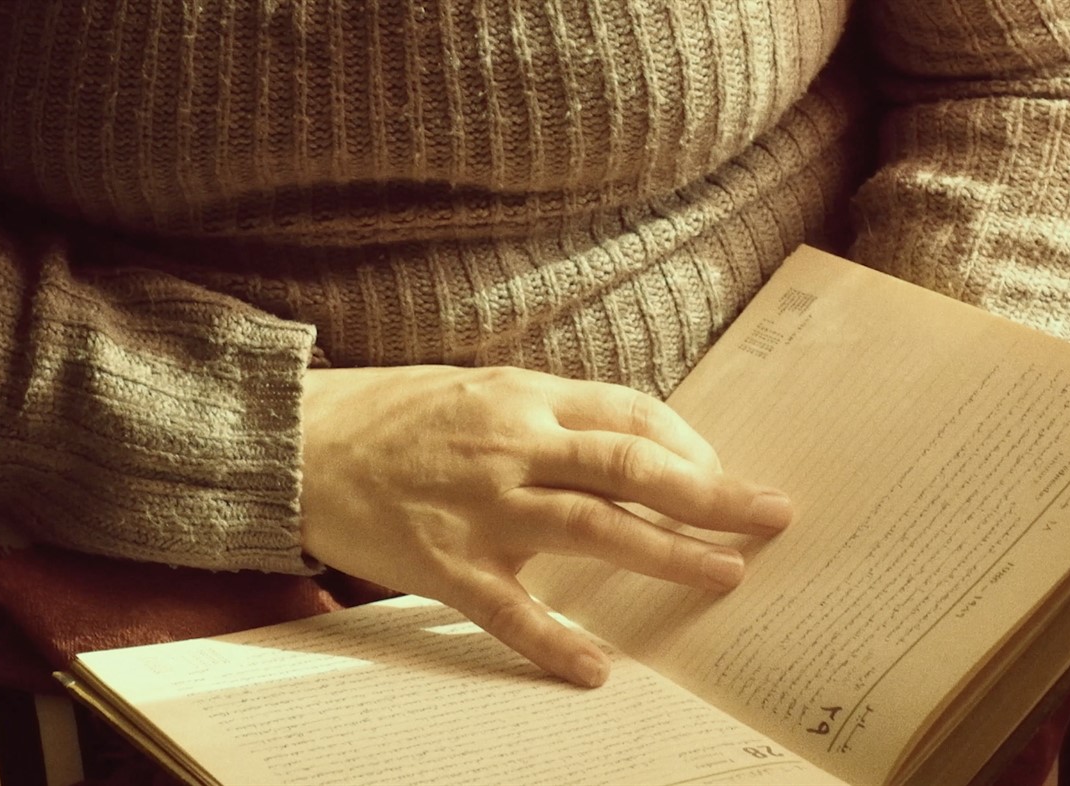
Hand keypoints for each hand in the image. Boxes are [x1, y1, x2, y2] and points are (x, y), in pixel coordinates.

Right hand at [299, 366, 790, 687]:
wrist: (297, 442)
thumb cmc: (389, 413)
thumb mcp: (475, 389)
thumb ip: (543, 412)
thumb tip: (617, 441)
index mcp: (521, 397)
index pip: (631, 413)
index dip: (689, 443)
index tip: (719, 473)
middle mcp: (510, 446)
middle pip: (631, 465)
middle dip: (711, 492)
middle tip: (771, 515)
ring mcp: (478, 506)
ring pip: (590, 527)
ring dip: (666, 553)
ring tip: (726, 576)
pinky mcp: (441, 563)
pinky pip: (508, 610)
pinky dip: (554, 643)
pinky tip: (596, 671)